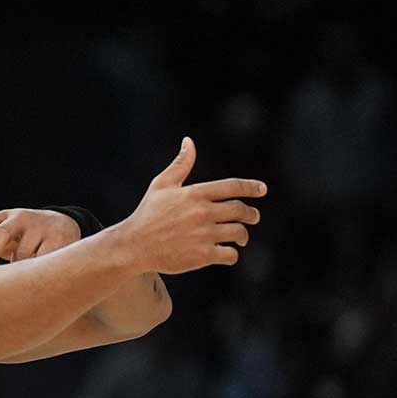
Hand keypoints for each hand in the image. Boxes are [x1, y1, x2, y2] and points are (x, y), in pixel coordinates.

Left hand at [0, 208, 84, 268]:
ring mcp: (41, 226)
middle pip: (3, 232)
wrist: (64, 226)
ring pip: (24, 252)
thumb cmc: (23, 236)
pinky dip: (37, 269)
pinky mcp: (59, 238)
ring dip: (18, 266)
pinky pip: (43, 259)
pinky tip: (37, 276)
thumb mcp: (2, 237)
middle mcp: (22, 218)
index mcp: (5, 217)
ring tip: (19, 277)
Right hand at [121, 137, 265, 274]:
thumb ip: (180, 164)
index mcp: (195, 194)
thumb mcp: (161, 185)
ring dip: (243, 235)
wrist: (133, 246)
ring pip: (238, 233)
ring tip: (241, 237)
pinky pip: (230, 254)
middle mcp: (202, 212)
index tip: (262, 189)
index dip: (251, 187)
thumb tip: (189, 141)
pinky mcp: (202, 255)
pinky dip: (232, 254)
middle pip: (240, 210)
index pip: (232, 187)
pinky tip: (227, 253)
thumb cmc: (147, 214)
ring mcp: (204, 235)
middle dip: (251, 214)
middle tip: (253, 217)